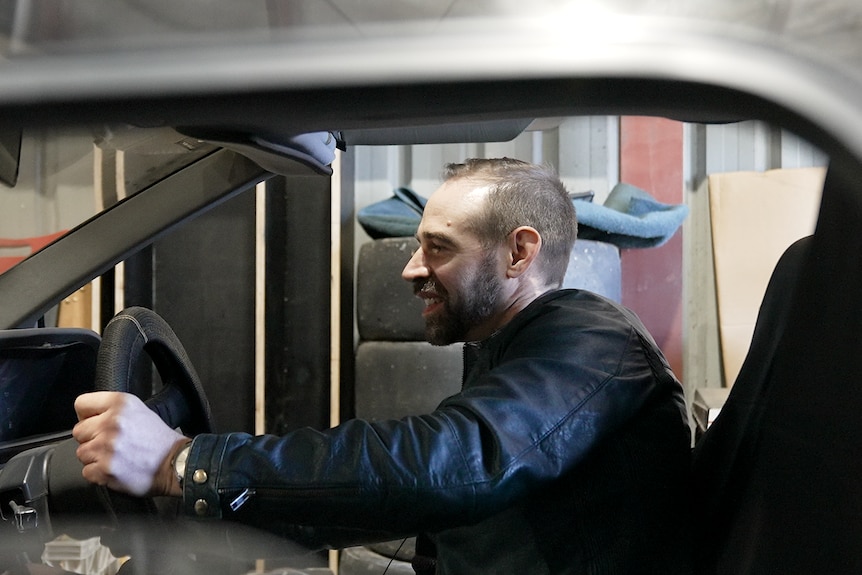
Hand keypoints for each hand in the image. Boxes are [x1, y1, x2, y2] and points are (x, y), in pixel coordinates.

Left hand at [73, 391, 187, 496]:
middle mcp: (112, 423)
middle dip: (91, 438)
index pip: (81, 404)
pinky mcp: (106, 469)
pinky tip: (115, 468)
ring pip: (81, 453)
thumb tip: (88, 416)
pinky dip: (98, 474)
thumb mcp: (139, 410)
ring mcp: (107, 447)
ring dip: (95, 457)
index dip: (87, 415)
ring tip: (116, 456)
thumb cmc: (159, 440)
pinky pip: (87, 472)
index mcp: (120, 404)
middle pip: (78, 431)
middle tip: (111, 443)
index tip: (95, 423)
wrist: (175, 463)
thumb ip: (112, 409)